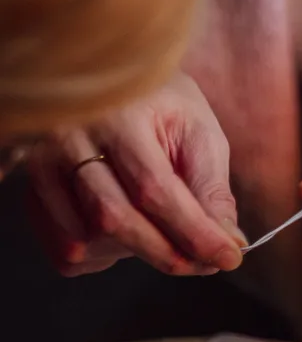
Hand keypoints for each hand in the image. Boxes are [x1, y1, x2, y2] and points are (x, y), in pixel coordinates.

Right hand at [28, 73, 245, 276]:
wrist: (113, 79)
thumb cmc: (163, 104)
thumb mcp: (197, 129)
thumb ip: (210, 185)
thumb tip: (227, 241)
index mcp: (119, 113)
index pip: (154, 187)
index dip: (193, 231)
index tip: (228, 257)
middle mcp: (71, 137)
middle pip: (115, 218)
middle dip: (168, 252)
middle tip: (205, 263)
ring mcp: (43, 165)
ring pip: (88, 239)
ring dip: (136, 251)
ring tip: (163, 228)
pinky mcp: (32, 190)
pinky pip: (66, 250)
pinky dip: (104, 255)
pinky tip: (126, 231)